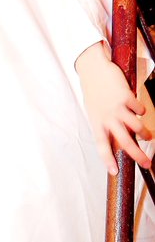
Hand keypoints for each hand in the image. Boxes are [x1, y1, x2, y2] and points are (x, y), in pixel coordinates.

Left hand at [76, 42, 152, 174]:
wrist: (93, 69)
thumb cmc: (94, 92)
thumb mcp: (95, 111)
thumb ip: (105, 125)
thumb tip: (118, 140)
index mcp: (96, 123)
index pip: (101, 146)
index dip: (108, 160)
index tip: (114, 172)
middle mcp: (106, 117)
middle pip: (124, 141)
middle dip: (137, 155)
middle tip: (146, 163)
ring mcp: (116, 108)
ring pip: (136, 127)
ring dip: (145, 133)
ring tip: (148, 136)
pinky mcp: (126, 97)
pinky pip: (140, 110)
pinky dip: (141, 111)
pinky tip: (138, 109)